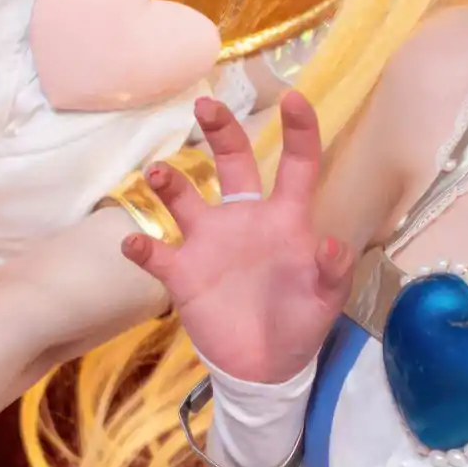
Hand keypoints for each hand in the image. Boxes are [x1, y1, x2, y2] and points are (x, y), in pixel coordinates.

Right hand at [122, 92, 351, 384]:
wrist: (265, 367)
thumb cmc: (300, 324)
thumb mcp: (326, 301)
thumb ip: (332, 272)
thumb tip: (333, 244)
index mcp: (285, 218)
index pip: (297, 165)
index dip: (298, 131)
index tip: (292, 99)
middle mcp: (244, 218)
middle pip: (232, 161)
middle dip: (220, 130)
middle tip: (205, 104)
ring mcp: (209, 242)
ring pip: (184, 198)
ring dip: (169, 183)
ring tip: (158, 174)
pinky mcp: (183, 273)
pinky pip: (156, 254)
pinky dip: (142, 247)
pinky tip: (134, 243)